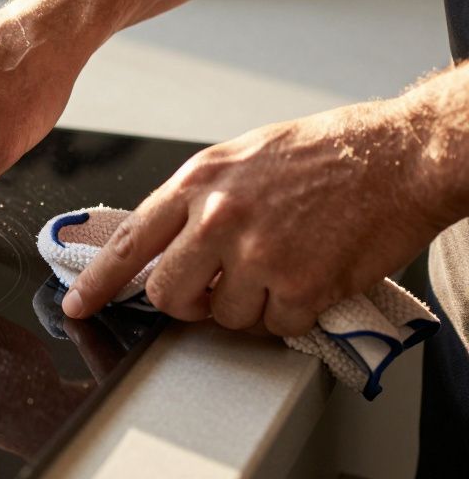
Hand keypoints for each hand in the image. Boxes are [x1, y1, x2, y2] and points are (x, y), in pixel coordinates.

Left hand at [65, 98, 450, 335]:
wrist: (400, 154)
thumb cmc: (328, 151)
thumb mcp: (241, 159)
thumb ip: (198, 200)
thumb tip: (167, 240)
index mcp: (198, 182)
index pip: (130, 241)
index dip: (99, 281)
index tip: (80, 304)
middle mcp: (218, 217)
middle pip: (168, 294)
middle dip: (188, 304)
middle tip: (216, 290)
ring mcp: (257, 254)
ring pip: (224, 317)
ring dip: (250, 306)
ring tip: (282, 266)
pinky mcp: (299, 285)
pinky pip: (275, 326)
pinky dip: (293, 314)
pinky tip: (310, 277)